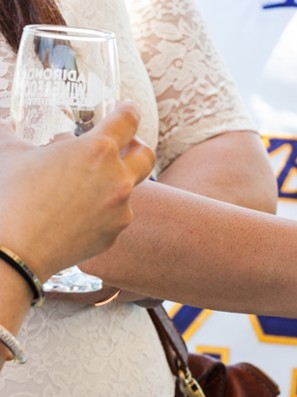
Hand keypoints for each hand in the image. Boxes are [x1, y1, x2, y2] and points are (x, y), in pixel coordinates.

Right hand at [0, 101, 153, 278]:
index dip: (128, 110)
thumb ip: (12, 133)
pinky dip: (100, 211)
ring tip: (83, 186)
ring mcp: (120, 208)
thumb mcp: (8, 154)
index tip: (126, 108)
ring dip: (111, 182)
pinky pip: (114, 215)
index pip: (127, 120)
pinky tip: (76, 214)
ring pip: (128, 189)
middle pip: (146, 155)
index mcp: (97, 149)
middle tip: (122, 146)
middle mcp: (117, 177)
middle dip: (137, 147)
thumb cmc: (8, 196)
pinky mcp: (115, 233)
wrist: (12, 250)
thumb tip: (5, 123)